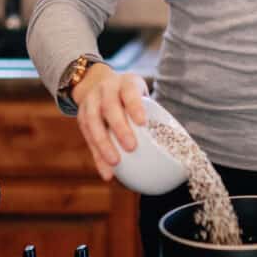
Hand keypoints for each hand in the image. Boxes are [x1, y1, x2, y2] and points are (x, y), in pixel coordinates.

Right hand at [73, 65, 148, 181]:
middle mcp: (105, 89)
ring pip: (92, 122)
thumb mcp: (140, 94)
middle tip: (131, 147)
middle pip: (109, 107)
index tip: (142, 122)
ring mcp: (90, 101)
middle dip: (119, 127)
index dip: (135, 106)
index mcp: (125, 83)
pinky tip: (107, 173)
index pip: (130, 92)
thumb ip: (151, 111)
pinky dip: (97, 157)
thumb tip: (175, 142)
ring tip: (115, 163)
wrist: (96, 83)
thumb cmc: (129, 95)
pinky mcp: (81, 116)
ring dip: (103, 144)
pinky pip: (88, 138)